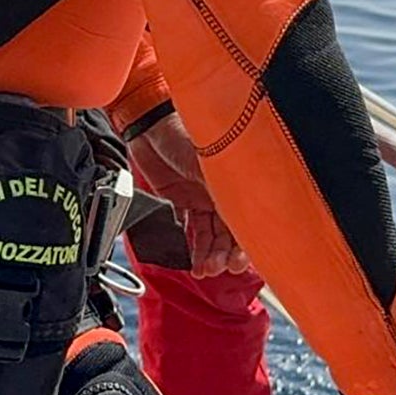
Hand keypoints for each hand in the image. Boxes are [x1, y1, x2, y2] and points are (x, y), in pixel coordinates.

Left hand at [127, 115, 252, 277]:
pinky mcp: (178, 199)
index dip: (245, 244)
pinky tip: (189, 259)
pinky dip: (188, 243)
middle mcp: (220, 191)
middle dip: (224, 253)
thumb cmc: (182, 133)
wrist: (148, 123)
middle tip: (216, 269)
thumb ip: (225, 188)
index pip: (247, 219)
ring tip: (202, 270)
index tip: (239, 263)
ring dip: (207, 254)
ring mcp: (199, 196)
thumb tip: (243, 216)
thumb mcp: (210, 163)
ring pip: (208, 233)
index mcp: (234, 180)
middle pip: (228, 231)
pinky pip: (187, 226)